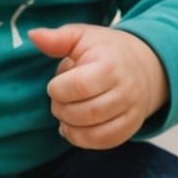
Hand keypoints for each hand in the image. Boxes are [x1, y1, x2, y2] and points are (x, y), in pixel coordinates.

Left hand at [27, 24, 167, 149]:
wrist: (144, 65)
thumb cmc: (106, 51)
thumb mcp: (83, 37)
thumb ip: (58, 39)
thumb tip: (33, 35)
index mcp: (110, 66)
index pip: (78, 87)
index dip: (58, 89)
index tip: (56, 85)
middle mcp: (125, 90)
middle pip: (85, 113)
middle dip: (62, 109)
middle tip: (59, 100)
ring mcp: (131, 111)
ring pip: (94, 132)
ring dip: (70, 126)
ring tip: (65, 113)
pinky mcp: (131, 127)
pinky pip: (104, 142)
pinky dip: (82, 139)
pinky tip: (74, 127)